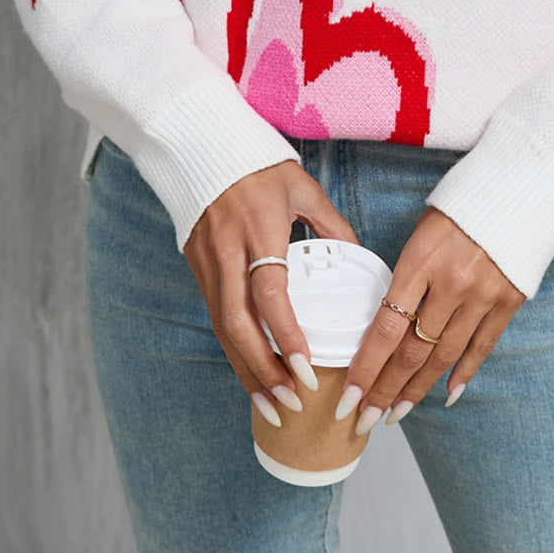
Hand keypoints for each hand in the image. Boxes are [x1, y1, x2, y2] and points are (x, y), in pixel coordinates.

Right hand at [184, 160, 360, 425]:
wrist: (204, 146)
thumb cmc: (260, 166)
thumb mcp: (303, 189)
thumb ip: (331, 225)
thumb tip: (356, 259)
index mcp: (259, 230)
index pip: (269, 293)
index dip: (285, 335)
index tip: (305, 367)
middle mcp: (228, 252)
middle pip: (239, 324)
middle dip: (264, 370)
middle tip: (292, 402)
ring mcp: (207, 262)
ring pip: (222, 329)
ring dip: (246, 370)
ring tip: (273, 406)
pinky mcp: (197, 268)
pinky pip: (215, 318)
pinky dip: (234, 350)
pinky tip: (251, 375)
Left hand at [336, 207, 525, 434]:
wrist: (523, 185)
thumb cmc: (462, 204)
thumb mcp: (422, 231)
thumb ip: (406, 274)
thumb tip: (387, 318)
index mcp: (421, 261)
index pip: (385, 327)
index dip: (365, 368)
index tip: (347, 396)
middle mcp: (451, 284)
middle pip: (411, 351)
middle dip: (383, 391)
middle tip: (362, 420)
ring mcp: (483, 296)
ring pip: (443, 356)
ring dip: (416, 390)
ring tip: (395, 414)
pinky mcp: (509, 301)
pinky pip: (482, 347)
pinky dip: (464, 374)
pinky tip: (446, 395)